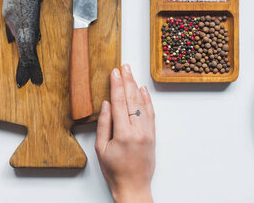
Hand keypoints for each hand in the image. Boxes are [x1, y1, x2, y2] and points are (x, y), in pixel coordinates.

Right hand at [95, 64, 154, 202]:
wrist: (134, 187)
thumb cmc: (114, 171)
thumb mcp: (101, 149)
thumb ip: (103, 125)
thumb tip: (106, 104)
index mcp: (123, 134)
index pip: (119, 103)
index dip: (116, 85)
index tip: (114, 72)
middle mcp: (138, 131)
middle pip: (132, 99)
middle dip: (127, 81)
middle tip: (124, 66)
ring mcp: (147, 133)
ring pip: (143, 104)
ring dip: (136, 87)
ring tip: (131, 74)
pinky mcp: (153, 136)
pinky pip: (151, 113)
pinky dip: (147, 100)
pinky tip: (142, 90)